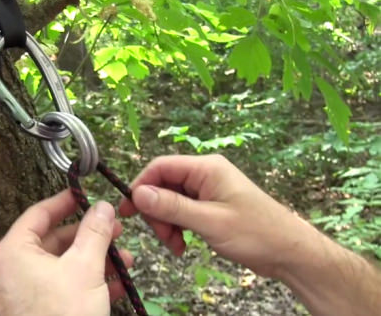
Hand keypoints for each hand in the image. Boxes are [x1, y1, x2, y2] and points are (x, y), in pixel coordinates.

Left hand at [0, 189, 133, 315]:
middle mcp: (11, 271)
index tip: (85, 195)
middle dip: (89, 236)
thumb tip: (102, 207)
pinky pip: (61, 287)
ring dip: (94, 259)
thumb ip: (95, 232)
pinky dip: (87, 282)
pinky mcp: (35, 311)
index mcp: (12, 252)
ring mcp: (21, 294)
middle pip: (53, 241)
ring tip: (124, 259)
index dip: (65, 202)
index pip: (38, 214)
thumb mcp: (85, 267)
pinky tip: (117, 283)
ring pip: (61, 265)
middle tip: (114, 229)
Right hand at [120, 154, 313, 276]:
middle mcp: (205, 174)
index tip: (128, 210)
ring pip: (171, 202)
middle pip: (163, 186)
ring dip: (167, 224)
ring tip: (177, 247)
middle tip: (163, 237)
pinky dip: (178, 229)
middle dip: (157, 212)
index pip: (161, 167)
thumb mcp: (209, 221)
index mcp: (206, 168)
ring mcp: (208, 191)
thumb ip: (173, 207)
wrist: (289, 252)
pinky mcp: (211, 206)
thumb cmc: (256, 233)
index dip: (141, 186)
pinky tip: (183, 246)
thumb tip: (138, 194)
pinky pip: (183, 212)